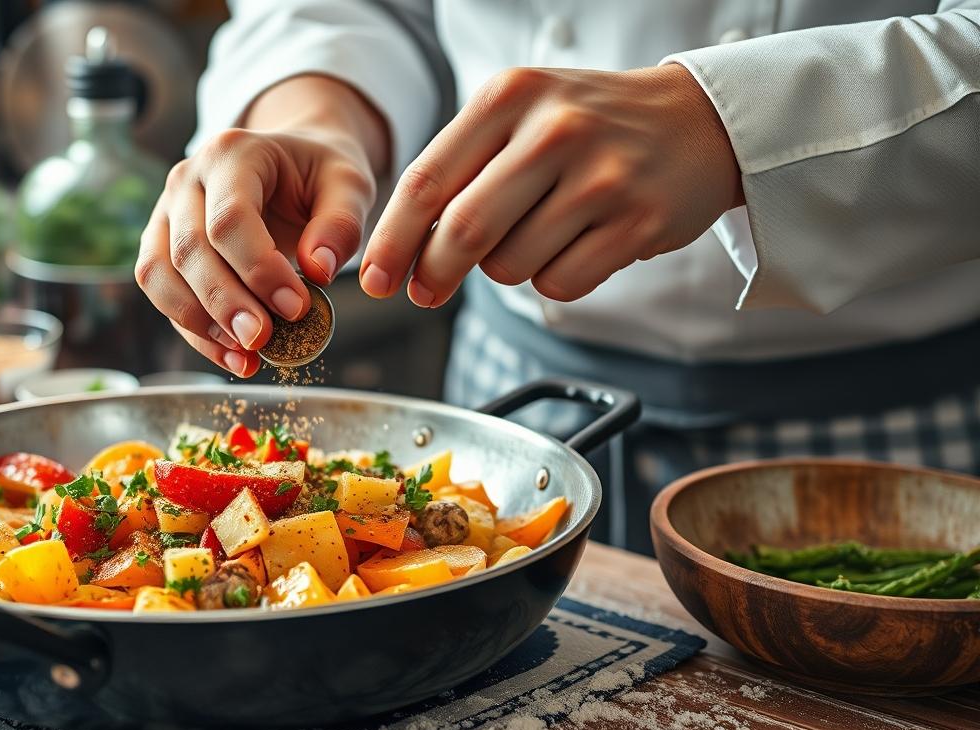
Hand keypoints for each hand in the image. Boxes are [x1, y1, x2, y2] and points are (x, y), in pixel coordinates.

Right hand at [136, 127, 375, 375]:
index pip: (230, 218)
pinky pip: (162, 292)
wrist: (292, 166)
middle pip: (190, 250)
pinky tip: (232, 357)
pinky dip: (194, 332)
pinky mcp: (161, 245)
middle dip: (227, 304)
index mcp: (232, 153)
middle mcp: (187, 178)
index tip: (296, 309)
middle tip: (264, 340)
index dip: (259, 269)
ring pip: (159, 274)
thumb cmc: (319, 175)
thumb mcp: (349, 185)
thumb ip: (341, 223)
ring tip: (246, 357)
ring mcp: (166, 212)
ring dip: (199, 323)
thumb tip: (318, 270)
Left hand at [359, 64, 743, 306]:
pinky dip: (553, 281)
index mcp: (510, 96)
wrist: (698, 120)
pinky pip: (561, 284)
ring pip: (510, 266)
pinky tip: (576, 246)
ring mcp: (602, 177)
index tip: (375, 279)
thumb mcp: (521, 114)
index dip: (393, 240)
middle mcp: (555, 129)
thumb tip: (404, 252)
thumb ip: (461, 169)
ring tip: (537, 235)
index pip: (428, 180)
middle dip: (434, 272)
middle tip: (427, 291)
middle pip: (463, 230)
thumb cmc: (590, 124)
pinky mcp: (638, 222)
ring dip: (505, 270)